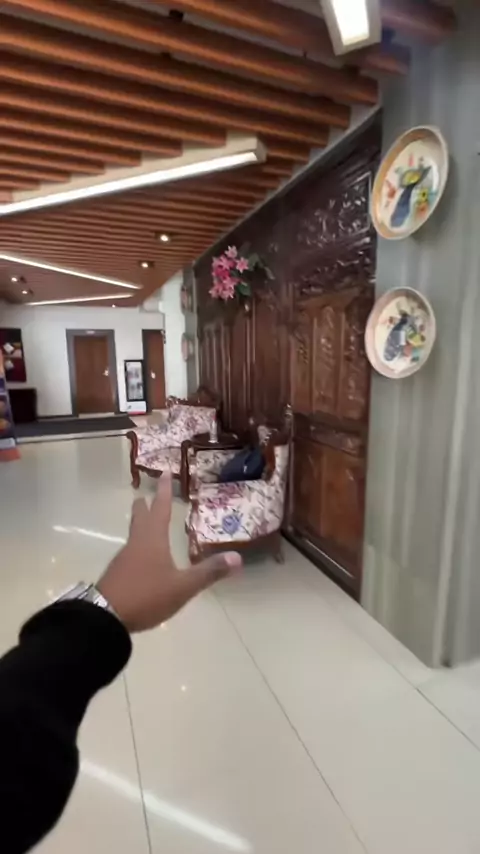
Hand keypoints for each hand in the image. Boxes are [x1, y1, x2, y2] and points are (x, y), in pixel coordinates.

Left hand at [97, 474, 241, 631]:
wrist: (105, 617)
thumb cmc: (146, 595)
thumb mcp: (182, 587)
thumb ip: (208, 572)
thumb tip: (237, 557)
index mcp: (153, 539)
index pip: (161, 508)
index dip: (164, 491)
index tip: (165, 473)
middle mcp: (137, 543)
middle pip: (140, 517)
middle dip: (145, 505)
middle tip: (146, 495)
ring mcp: (124, 558)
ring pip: (134, 534)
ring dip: (141, 524)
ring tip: (148, 523)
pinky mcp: (117, 573)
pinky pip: (131, 551)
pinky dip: (138, 545)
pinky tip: (143, 557)